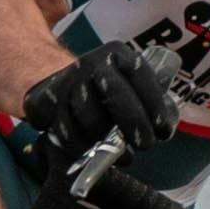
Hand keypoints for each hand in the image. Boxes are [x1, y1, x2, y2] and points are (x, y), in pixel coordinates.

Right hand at [19, 43, 178, 161]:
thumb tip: (166, 127)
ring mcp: (65, 82)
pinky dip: (81, 149)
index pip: (140, 75)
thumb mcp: (133, 86)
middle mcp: (91, 63)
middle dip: (134, 124)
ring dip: (107, 142)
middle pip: (115, 94)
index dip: (155, 105)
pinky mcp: (43, 102)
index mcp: (118, 54)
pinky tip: (93, 153)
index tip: (162, 130)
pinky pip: (64, 134)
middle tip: (145, 145)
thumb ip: (154, 103)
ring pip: (89, 118)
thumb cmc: (109, 91)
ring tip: (119, 153)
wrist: (57, 82)